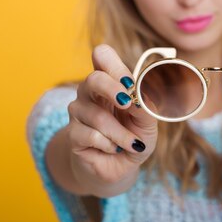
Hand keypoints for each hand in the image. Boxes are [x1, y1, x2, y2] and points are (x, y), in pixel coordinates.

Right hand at [66, 44, 157, 184]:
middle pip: (93, 78)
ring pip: (98, 116)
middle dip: (112, 89)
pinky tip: (114, 148)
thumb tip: (137, 98)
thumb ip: (145, 106)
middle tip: (127, 103)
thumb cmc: (135, 134)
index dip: (114, 65)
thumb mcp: (148, 120)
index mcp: (110, 80)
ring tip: (132, 143)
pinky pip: (92, 136)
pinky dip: (110, 145)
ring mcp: (78, 112)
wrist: (122, 164)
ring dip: (121, 133)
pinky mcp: (73, 134)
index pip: (102, 56)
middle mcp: (90, 91)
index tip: (129, 82)